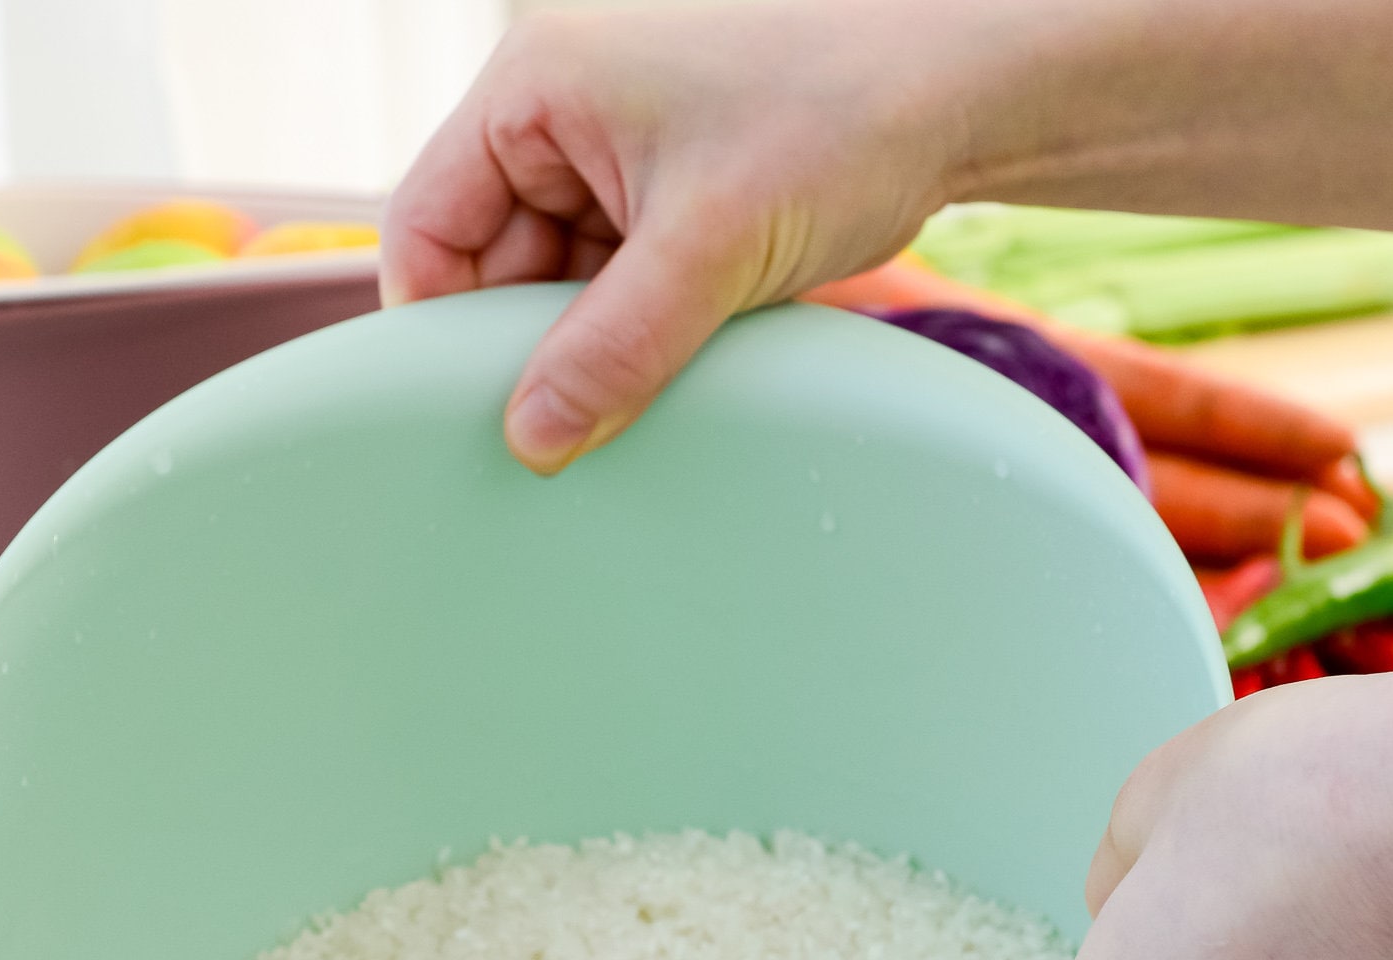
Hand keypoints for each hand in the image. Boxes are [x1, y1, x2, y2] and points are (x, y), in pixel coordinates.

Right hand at [381, 2, 976, 472]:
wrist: (967, 90)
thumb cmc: (844, 113)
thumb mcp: (712, 247)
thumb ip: (611, 351)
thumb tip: (531, 443)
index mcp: (536, 82)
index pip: (425, 225)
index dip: (438, 329)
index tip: (470, 416)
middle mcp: (560, 109)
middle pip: (488, 263)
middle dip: (527, 343)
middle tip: (567, 421)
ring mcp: (613, 153)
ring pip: (554, 284)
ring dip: (589, 344)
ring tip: (645, 376)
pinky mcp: (665, 195)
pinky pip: (613, 283)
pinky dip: (633, 330)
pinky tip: (673, 359)